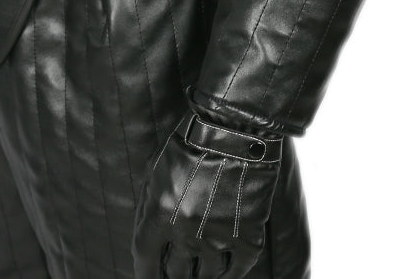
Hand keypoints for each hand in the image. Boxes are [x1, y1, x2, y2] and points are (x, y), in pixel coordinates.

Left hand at [132, 105, 282, 277]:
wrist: (236, 129)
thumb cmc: (192, 143)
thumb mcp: (157, 169)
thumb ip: (149, 207)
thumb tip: (147, 240)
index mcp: (160, 215)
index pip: (146, 264)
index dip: (146, 276)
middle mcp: (187, 233)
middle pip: (176, 275)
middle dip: (174, 276)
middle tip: (177, 274)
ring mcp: (219, 238)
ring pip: (207, 278)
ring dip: (202, 276)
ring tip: (200, 272)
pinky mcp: (248, 239)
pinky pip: (236, 271)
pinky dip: (229, 274)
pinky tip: (225, 269)